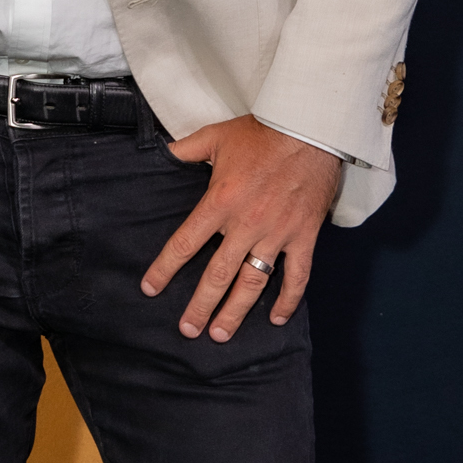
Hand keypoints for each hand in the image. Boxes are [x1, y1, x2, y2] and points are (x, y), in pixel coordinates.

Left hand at [140, 116, 342, 340]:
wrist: (311, 128)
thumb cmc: (261, 133)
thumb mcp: (215, 136)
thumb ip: (186, 150)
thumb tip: (162, 153)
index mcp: (220, 202)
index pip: (186, 243)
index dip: (165, 268)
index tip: (151, 289)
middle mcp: (246, 224)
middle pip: (218, 274)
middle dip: (200, 305)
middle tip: (188, 330)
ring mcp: (277, 234)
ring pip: (253, 282)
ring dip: (236, 311)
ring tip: (221, 334)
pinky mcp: (305, 236)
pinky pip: (297, 275)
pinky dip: (288, 299)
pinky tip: (277, 318)